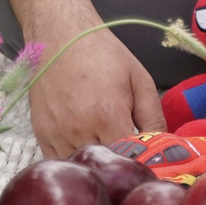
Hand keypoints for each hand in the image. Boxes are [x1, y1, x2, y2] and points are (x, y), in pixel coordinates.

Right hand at [27, 24, 165, 156]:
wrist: (60, 36)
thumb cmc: (103, 54)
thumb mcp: (139, 80)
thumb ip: (154, 117)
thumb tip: (163, 148)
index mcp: (107, 115)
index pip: (128, 159)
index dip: (141, 163)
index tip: (148, 161)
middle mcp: (79, 129)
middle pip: (104, 168)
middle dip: (119, 165)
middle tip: (129, 156)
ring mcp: (57, 134)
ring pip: (82, 168)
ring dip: (96, 164)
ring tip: (106, 147)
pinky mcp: (42, 134)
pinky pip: (61, 161)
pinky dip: (76, 159)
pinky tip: (86, 145)